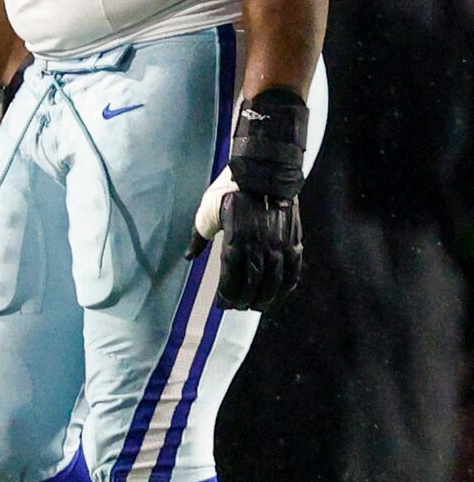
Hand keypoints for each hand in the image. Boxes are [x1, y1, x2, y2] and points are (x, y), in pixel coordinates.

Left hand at [193, 87, 306, 309]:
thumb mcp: (206, 215)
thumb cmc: (228, 193)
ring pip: (276, 281)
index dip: (228, 296)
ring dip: (267, 297)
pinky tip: (282, 292)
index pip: (232, 280)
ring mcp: (279, 245)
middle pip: (254, 284)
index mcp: (236, 243)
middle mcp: (260, 248)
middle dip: (246, 300)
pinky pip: (294, 269)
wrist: (262, 173)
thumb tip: (189, 257)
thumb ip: (199, 239)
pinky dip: (288, 284)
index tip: (222, 305)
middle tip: (239, 308)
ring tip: (259, 306)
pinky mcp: (293, 240)